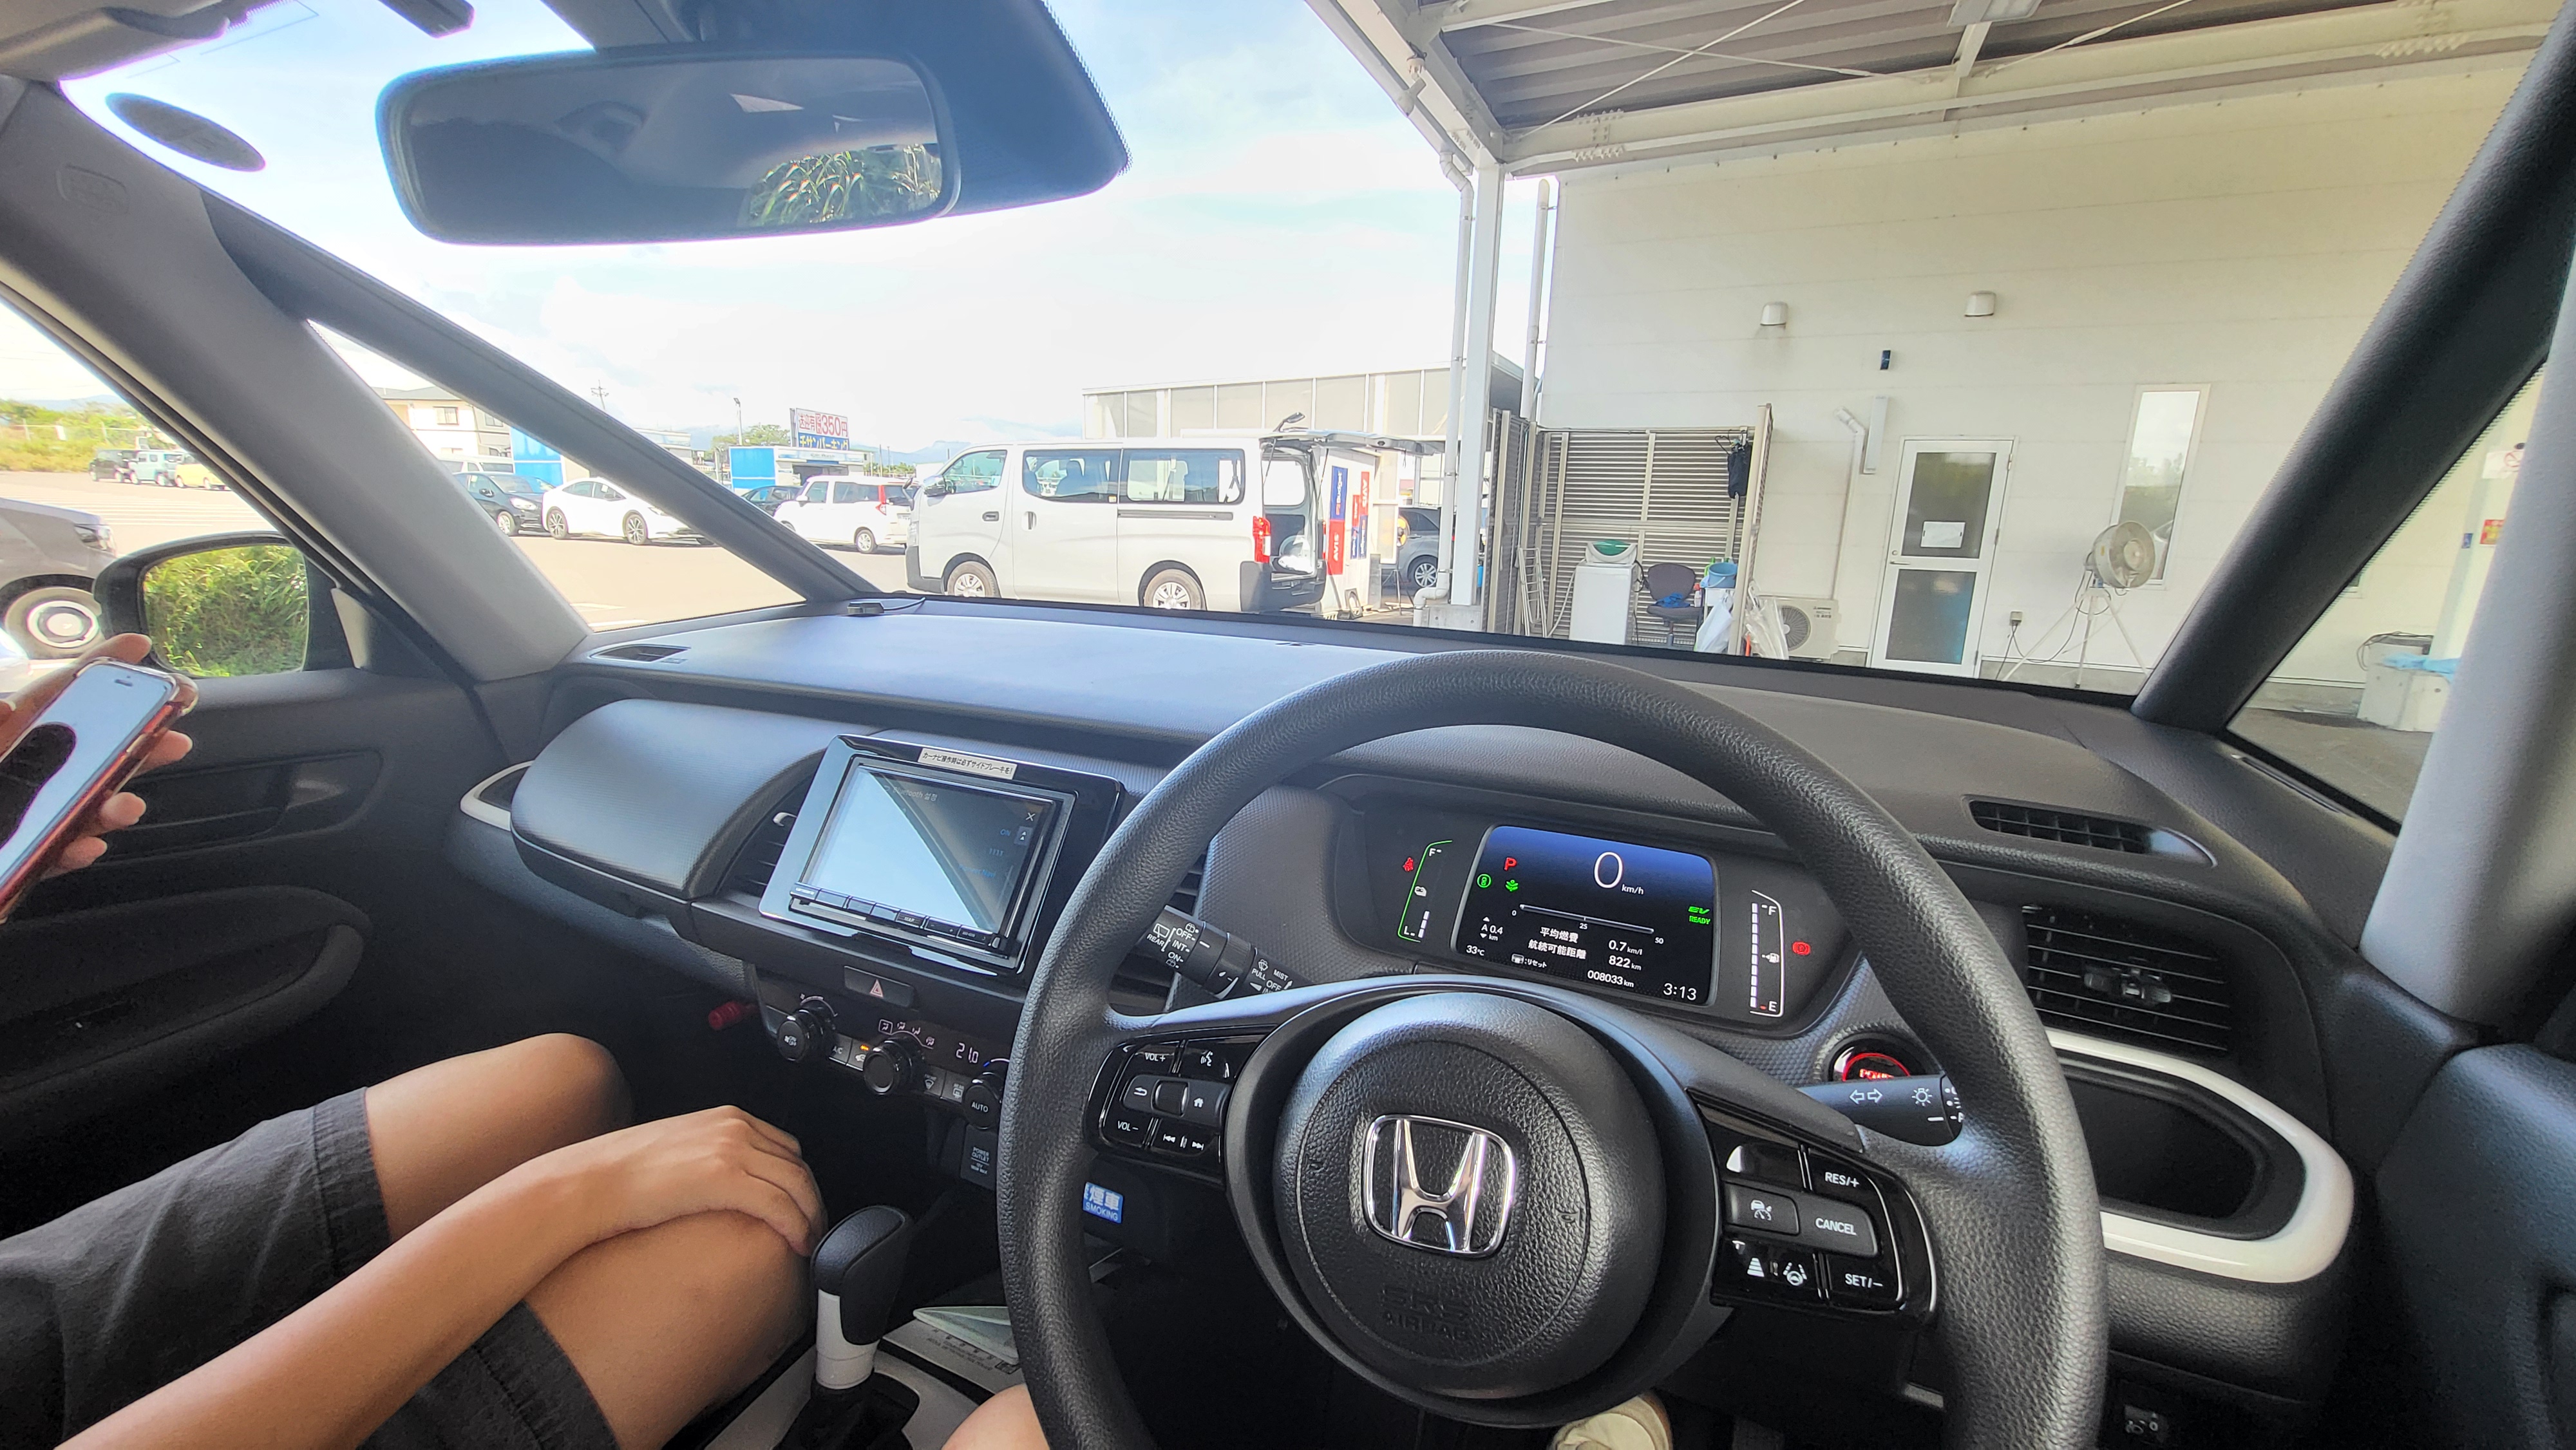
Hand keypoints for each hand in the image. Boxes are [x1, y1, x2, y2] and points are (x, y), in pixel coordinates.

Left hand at [0, 634, 194, 872]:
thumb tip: (13, 705)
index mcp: (8, 734)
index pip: (55, 694)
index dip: (97, 668)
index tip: (139, 648)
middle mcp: (24, 771)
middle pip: (88, 750)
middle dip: (136, 745)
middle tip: (175, 739)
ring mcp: (27, 814)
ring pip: (83, 806)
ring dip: (115, 806)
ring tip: (127, 806)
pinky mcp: (24, 855)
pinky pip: (57, 852)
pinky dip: (75, 850)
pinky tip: (84, 844)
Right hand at [514, 1106, 825, 1255]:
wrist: (588, 1182)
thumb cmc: (620, 1174)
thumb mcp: (678, 1151)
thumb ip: (709, 1157)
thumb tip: (725, 1186)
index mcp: (726, 1118)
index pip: (786, 1148)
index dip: (799, 1181)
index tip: (802, 1206)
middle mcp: (735, 1127)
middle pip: (797, 1166)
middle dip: (811, 1200)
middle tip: (813, 1229)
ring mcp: (732, 1150)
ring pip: (797, 1185)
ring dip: (810, 1217)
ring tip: (809, 1243)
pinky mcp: (725, 1178)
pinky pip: (779, 1205)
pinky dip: (797, 1226)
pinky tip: (798, 1245)